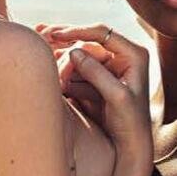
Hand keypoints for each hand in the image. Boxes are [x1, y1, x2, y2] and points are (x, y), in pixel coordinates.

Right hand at [38, 24, 150, 161]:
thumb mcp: (117, 97)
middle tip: (42, 36)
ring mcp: (109, 67)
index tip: (56, 35)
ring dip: (64, 63)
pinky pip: (77, 70)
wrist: (130, 145)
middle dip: (66, 43)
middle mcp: (122, 56)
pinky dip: (65, 73)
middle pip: (88, 41)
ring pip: (80, 56)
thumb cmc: (131, 122)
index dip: (78, 31)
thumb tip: (74, 52)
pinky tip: (59, 82)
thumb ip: (97, 73)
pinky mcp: (98, 79)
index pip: (102, 33)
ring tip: (58, 78)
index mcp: (134, 55)